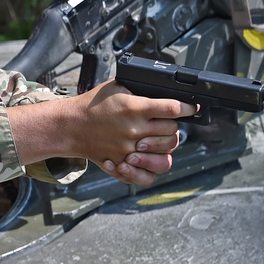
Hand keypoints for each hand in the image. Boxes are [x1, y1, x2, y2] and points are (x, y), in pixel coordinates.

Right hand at [75, 80, 194, 186]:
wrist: (71, 125)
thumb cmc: (94, 104)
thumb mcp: (117, 87)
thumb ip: (140, 90)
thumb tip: (164, 91)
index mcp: (134, 108)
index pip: (171, 109)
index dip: (187, 107)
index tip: (192, 107)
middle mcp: (134, 131)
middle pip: (172, 131)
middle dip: (174, 125)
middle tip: (168, 121)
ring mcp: (129, 151)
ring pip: (165, 155)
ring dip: (166, 146)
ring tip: (159, 139)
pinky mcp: (122, 165)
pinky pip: (146, 176)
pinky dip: (150, 169)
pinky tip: (147, 159)